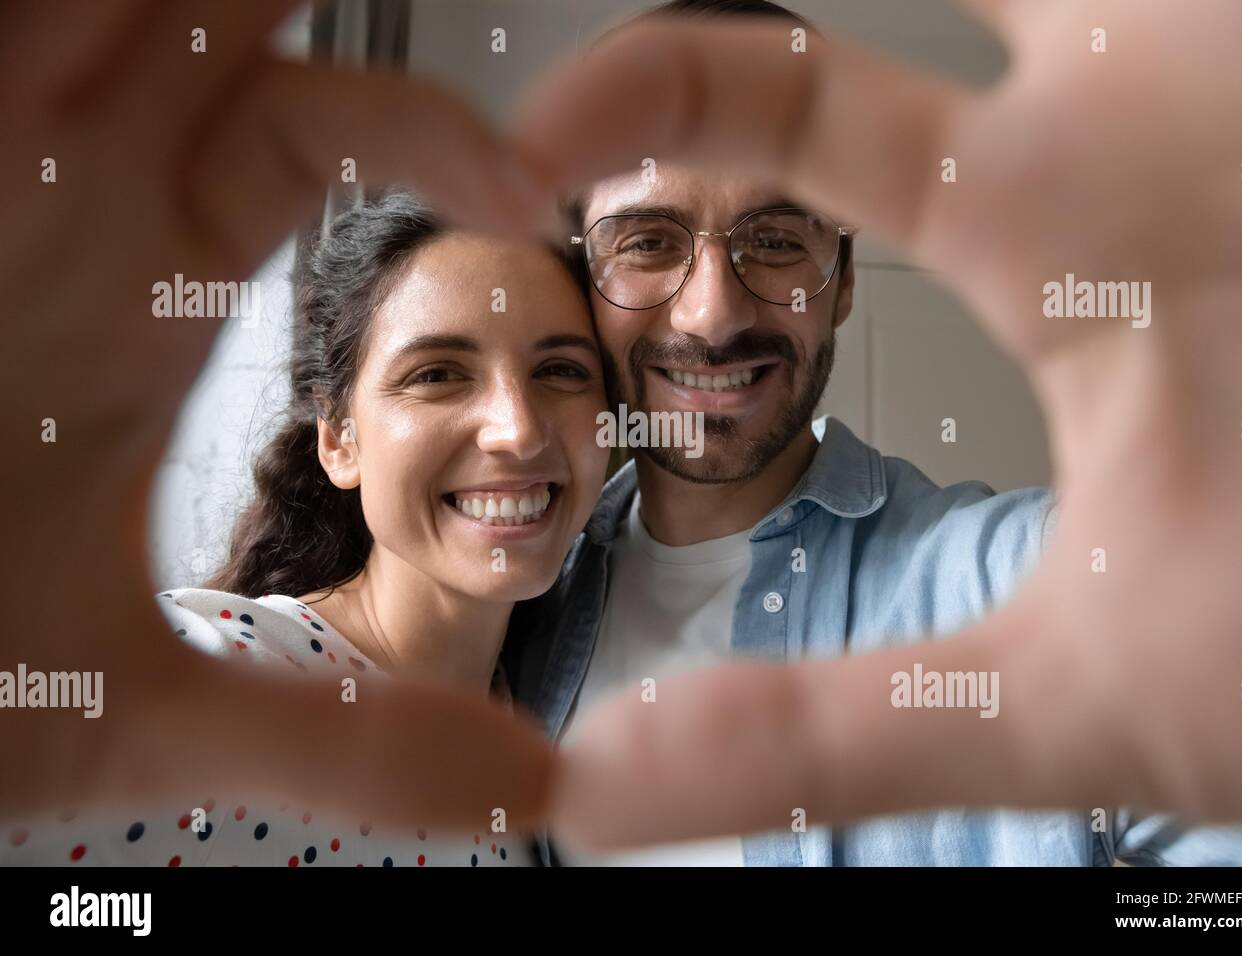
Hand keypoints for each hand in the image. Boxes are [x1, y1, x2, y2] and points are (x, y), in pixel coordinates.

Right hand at [0, 1, 555, 829]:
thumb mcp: (137, 706)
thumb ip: (339, 740)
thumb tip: (522, 782)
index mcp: (142, 264)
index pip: (322, 121)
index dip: (437, 133)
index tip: (532, 196)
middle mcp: (55, 179)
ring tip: (210, 2)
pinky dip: (42, 7)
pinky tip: (63, 18)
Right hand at [511, 0, 1241, 846]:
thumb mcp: (1091, 692)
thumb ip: (832, 727)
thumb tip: (603, 783)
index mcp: (1060, 207)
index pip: (774, 100)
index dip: (636, 94)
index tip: (539, 144)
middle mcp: (1174, 84)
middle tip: (800, 15)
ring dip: (1032, 1)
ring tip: (996, 41)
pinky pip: (1210, 14)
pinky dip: (1148, 23)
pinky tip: (1145, 57)